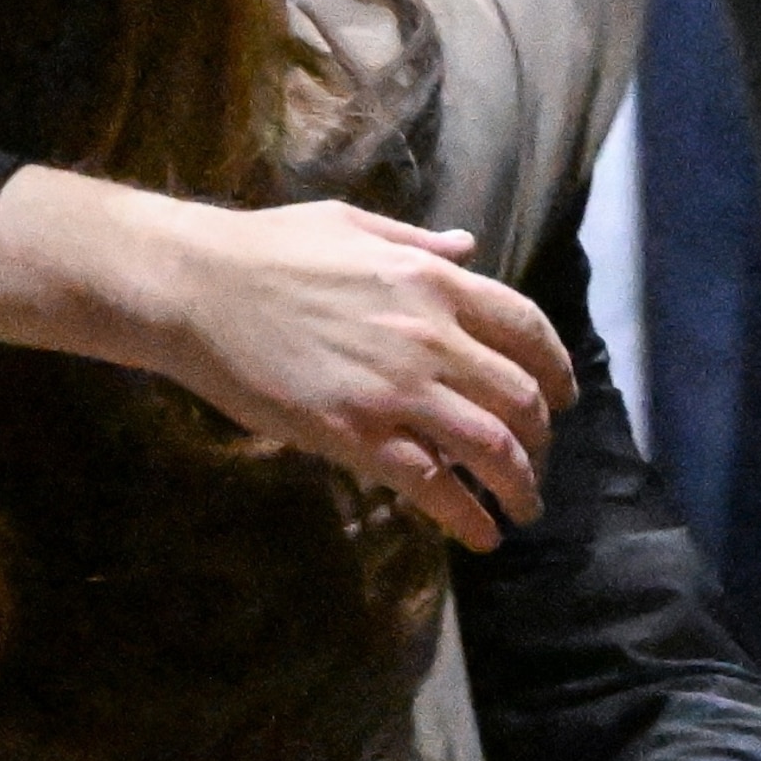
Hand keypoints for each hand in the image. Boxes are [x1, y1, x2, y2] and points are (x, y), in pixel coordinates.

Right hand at [0, 170, 575, 549]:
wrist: (197, 288)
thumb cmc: (265, 248)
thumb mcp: (351, 225)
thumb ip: (417, 241)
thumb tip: (468, 247)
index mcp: (432, 280)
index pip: (526, 329)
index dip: (555, 369)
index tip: (562, 397)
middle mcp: (431, 336)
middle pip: (520, 397)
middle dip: (540, 438)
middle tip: (535, 460)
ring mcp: (397, 390)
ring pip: (490, 448)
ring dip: (517, 486)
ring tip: (521, 509)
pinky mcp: (358, 435)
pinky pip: (433, 486)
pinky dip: (466, 516)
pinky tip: (479, 535)